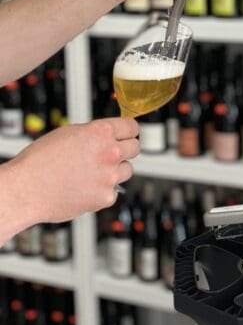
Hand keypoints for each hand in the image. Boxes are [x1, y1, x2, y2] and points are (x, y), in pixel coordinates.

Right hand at [12, 118, 138, 222]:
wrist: (26, 190)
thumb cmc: (40, 161)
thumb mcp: (69, 133)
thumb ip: (94, 134)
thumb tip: (108, 135)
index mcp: (101, 132)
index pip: (132, 127)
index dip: (129, 131)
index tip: (128, 134)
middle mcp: (110, 153)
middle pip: (135, 147)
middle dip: (125, 149)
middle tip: (112, 154)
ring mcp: (110, 176)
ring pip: (127, 170)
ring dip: (116, 171)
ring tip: (93, 173)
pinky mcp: (105, 197)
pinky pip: (113, 191)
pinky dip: (103, 191)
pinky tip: (86, 188)